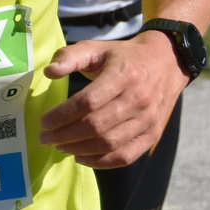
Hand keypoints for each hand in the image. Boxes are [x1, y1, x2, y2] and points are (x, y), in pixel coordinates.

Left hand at [40, 32, 185, 167]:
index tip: (43, 122)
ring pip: (109, 143)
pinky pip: (126, 156)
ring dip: (79, 149)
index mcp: (123, 75)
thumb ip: (70, 56)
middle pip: (97, 125)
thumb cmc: (122, 57)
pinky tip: (81, 157)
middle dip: (65, 135)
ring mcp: (148, 119)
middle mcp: (138, 99)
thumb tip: (49, 71)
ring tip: (59, 146)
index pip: (88, 102)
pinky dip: (101, 162)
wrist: (165, 63)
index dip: (62, 115)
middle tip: (45, 138)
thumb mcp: (96, 48)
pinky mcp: (153, 134)